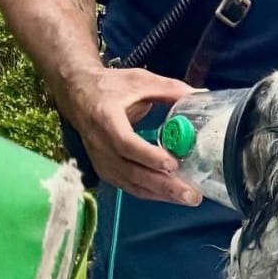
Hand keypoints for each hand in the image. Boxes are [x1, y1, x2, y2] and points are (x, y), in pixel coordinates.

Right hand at [58, 67, 201, 205]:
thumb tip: (200, 94)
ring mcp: (102, 161)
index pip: (126, 144)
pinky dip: (151, 193)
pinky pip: (130, 187)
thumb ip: (168, 89)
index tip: (172, 164)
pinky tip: (172, 196)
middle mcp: (101, 145)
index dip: (149, 156)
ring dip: (161, 194)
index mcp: (106, 119)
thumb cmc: (109, 86)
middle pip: (133, 172)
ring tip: (189, 198)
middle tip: (192, 194)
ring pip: (133, 184)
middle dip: (165, 185)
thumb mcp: (138, 80)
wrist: (77, 94)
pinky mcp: (106, 170)